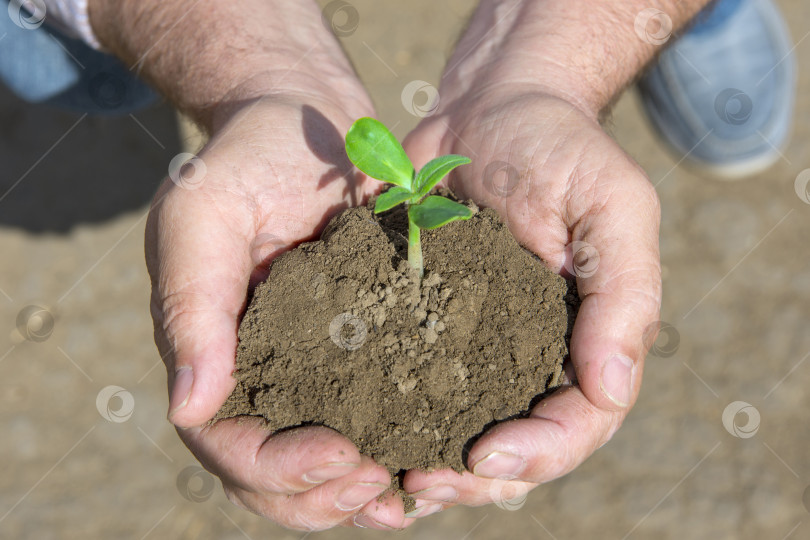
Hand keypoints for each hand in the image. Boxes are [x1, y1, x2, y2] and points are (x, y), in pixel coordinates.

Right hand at [145, 90, 413, 529]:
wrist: (309, 125)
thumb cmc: (248, 159)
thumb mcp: (204, 215)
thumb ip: (191, 304)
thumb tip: (187, 409)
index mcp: (211, 354)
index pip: (225, 443)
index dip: (276, 468)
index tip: (338, 454)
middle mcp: (258, 376)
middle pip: (273, 478)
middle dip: (323, 496)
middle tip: (378, 484)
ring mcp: (310, 371)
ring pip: (324, 466)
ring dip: (361, 493)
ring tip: (412, 488)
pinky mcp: (362, 352)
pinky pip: (373, 421)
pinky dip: (397, 452)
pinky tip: (432, 461)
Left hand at [399, 87, 661, 511]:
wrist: (490, 108)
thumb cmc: (562, 149)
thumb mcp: (612, 206)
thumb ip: (624, 295)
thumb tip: (613, 389)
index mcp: (588, 339)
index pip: (580, 421)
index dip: (540, 453)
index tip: (485, 457)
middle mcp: (533, 354)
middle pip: (517, 445)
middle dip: (474, 477)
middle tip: (425, 484)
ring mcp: (476, 344)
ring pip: (459, 428)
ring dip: (428, 463)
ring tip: (385, 478)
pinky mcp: (424, 322)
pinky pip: (409, 383)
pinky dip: (388, 419)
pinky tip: (355, 435)